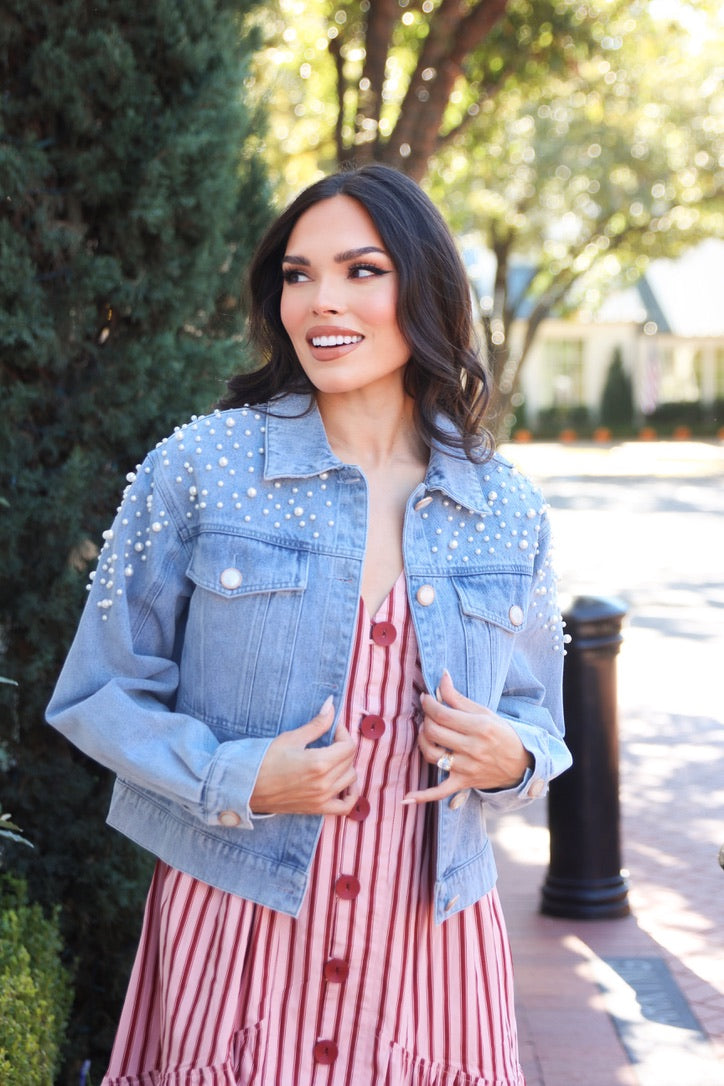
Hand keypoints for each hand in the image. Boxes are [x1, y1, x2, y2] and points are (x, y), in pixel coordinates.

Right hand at [250, 697, 359, 815]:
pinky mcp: (317, 809)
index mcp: (319, 763)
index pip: (348, 745)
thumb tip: (331, 704)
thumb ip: (317, 724)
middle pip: (350, 760)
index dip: (342, 732)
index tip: (332, 728)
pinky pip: (346, 806)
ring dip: (346, 765)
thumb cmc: (265, 761)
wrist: (247, 788)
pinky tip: (343, 784)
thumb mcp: (291, 738)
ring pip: (350, 779)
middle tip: (329, 740)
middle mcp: (324, 783)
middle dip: (343, 746)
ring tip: (332, 758)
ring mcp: (322, 799)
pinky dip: (350, 795)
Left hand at [402, 670, 532, 805]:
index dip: (428, 703)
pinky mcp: (463, 783)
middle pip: (433, 732)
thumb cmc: (502, 735)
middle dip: (425, 720)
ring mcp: (467, 768)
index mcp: (479, 727)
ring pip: (431, 755)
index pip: (442, 713)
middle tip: (428, 715)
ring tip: (426, 733)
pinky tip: (406, 798)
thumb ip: (459, 698)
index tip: (425, 698)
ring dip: (422, 741)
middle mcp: (472, 748)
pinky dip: (423, 796)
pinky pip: (440, 792)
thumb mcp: (485, 713)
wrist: (521, 765)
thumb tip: (442, 677)